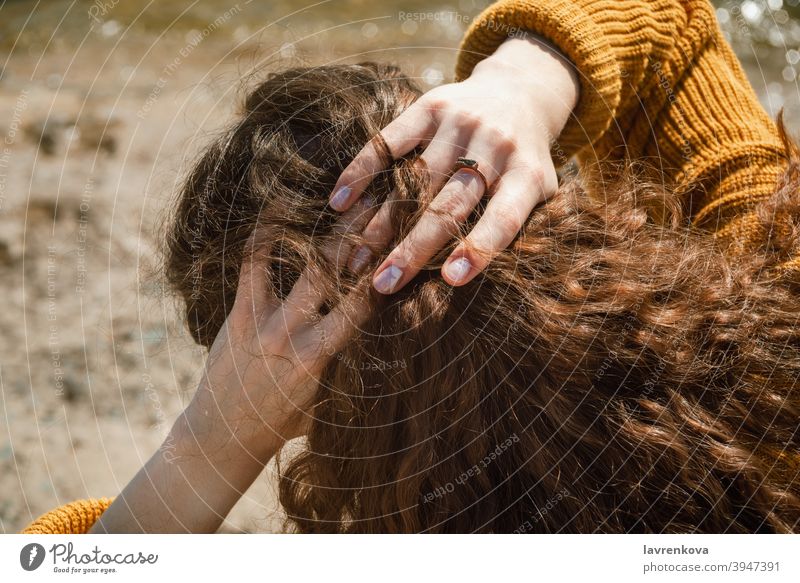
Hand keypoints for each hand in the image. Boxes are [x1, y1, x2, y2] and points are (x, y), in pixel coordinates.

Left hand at [187, 199, 374, 458]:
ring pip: (296, 261)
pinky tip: (281, 203)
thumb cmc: (286, 423)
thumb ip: (348, 360)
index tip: (408, 238)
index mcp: (320, 359)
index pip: (363, 304)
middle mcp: (291, 335)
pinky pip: (253, 263)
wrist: (224, 438)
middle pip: (334, 272)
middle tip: (386, 196)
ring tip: (343, 193)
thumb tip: (380, 322)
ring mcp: (260, 320)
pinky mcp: (237, 312)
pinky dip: (267, 233)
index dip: (387, 269)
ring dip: (322, 225)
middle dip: (362, 232)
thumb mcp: (328, 399)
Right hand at [329, 32, 578, 292]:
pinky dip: (362, 174)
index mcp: (527, 175)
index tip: (451, 280)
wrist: (519, 92)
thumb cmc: (523, 162)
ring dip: (380, 224)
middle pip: (449, 203)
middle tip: (383, 284)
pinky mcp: (432, 106)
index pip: (504, 217)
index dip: (479, 248)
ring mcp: (461, 123)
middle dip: (414, 248)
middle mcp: (497, 145)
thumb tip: (466, 280)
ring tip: (355, 260)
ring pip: (413, 180)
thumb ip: (515, 229)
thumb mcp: (537, 193)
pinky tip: (340, 203)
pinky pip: (390, 143)